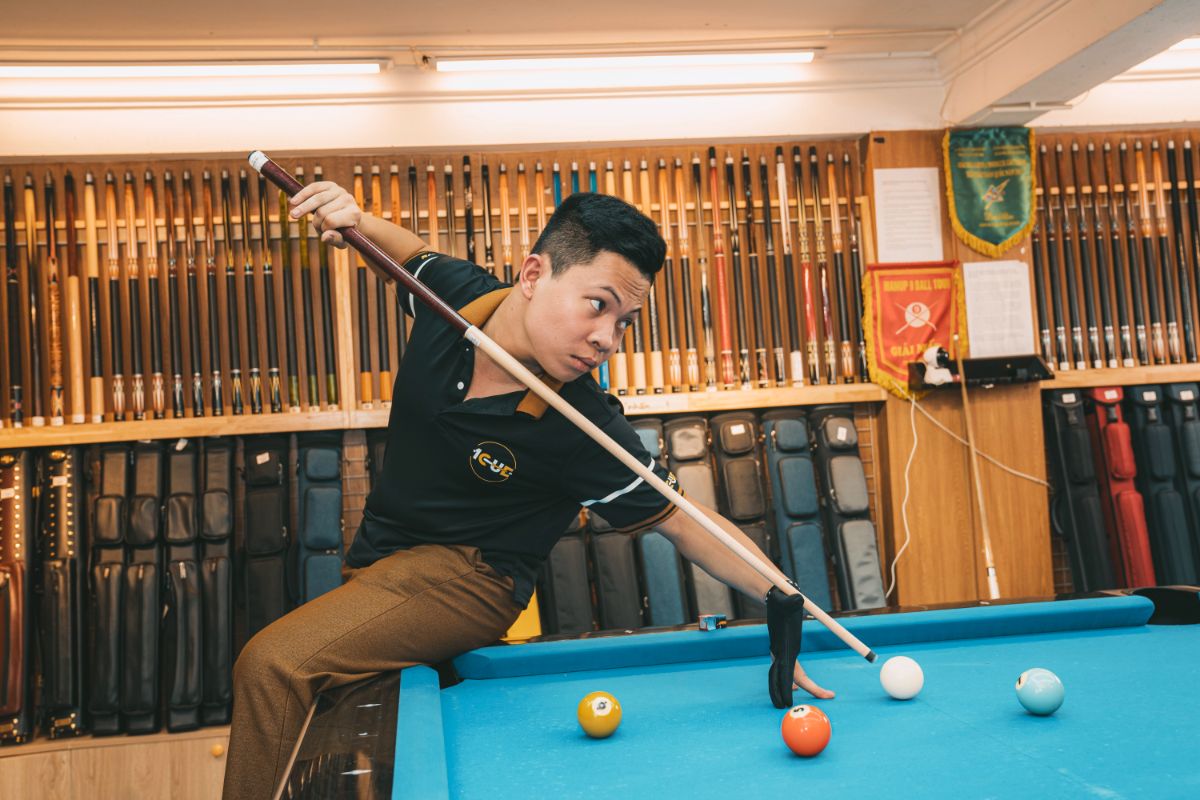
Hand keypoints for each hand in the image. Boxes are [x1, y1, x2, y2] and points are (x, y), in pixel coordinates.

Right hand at [288, 181, 361, 248]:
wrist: (350, 217)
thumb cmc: (345, 231)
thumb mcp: (342, 240)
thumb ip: (335, 239)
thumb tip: (325, 237)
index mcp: (353, 214)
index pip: (331, 220)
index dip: (323, 228)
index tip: (322, 233)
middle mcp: (348, 199)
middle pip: (322, 211)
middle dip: (316, 222)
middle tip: (315, 228)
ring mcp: (339, 190)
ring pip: (317, 199)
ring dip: (303, 208)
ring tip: (292, 215)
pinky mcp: (330, 185)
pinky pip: (313, 188)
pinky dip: (302, 194)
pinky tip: (292, 201)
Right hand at [766, 584, 834, 706]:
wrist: (773, 599)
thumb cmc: (780, 601)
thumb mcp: (786, 600)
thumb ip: (792, 601)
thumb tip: (797, 598)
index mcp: (783, 649)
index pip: (795, 675)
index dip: (809, 686)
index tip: (822, 695)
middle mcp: (780, 654)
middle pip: (792, 681)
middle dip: (810, 690)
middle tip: (828, 696)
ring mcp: (780, 653)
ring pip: (789, 677)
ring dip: (801, 687)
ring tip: (819, 693)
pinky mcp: (782, 650)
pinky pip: (787, 670)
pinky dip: (795, 679)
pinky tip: (795, 687)